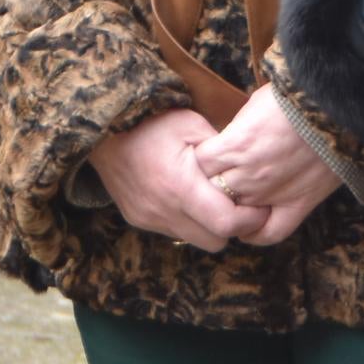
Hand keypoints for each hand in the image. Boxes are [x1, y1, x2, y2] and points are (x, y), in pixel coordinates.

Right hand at [87, 109, 267, 252]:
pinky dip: (185, 220)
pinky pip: (173, 231)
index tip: (261, 208)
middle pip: (214, 241)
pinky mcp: (137, 219)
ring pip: (193, 239)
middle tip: (237, 203)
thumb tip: (248, 171)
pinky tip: (184, 196)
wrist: (103, 127)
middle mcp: (162, 210)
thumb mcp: (193, 124)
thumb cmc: (152, 121)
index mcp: (180, 186)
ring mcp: (147, 218)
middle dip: (230, 227)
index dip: (250, 220)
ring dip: (206, 225)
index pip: (226, 224)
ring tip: (209, 197)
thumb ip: (221, 153)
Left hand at [191, 86, 342, 246]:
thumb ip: (236, 130)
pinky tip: (250, 227)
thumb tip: (228, 141)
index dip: (197, 161)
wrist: (337, 106)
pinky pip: (269, 233)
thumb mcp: (254, 104)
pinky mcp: (299, 204)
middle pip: (212, 192)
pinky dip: (255, 235)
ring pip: (235, 215)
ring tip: (231, 199)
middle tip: (214, 179)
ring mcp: (272, 194)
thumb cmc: (294, 97)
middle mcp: (248, 175)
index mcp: (234, 146)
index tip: (204, 157)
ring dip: (231, 207)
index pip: (198, 165)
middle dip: (209, 186)